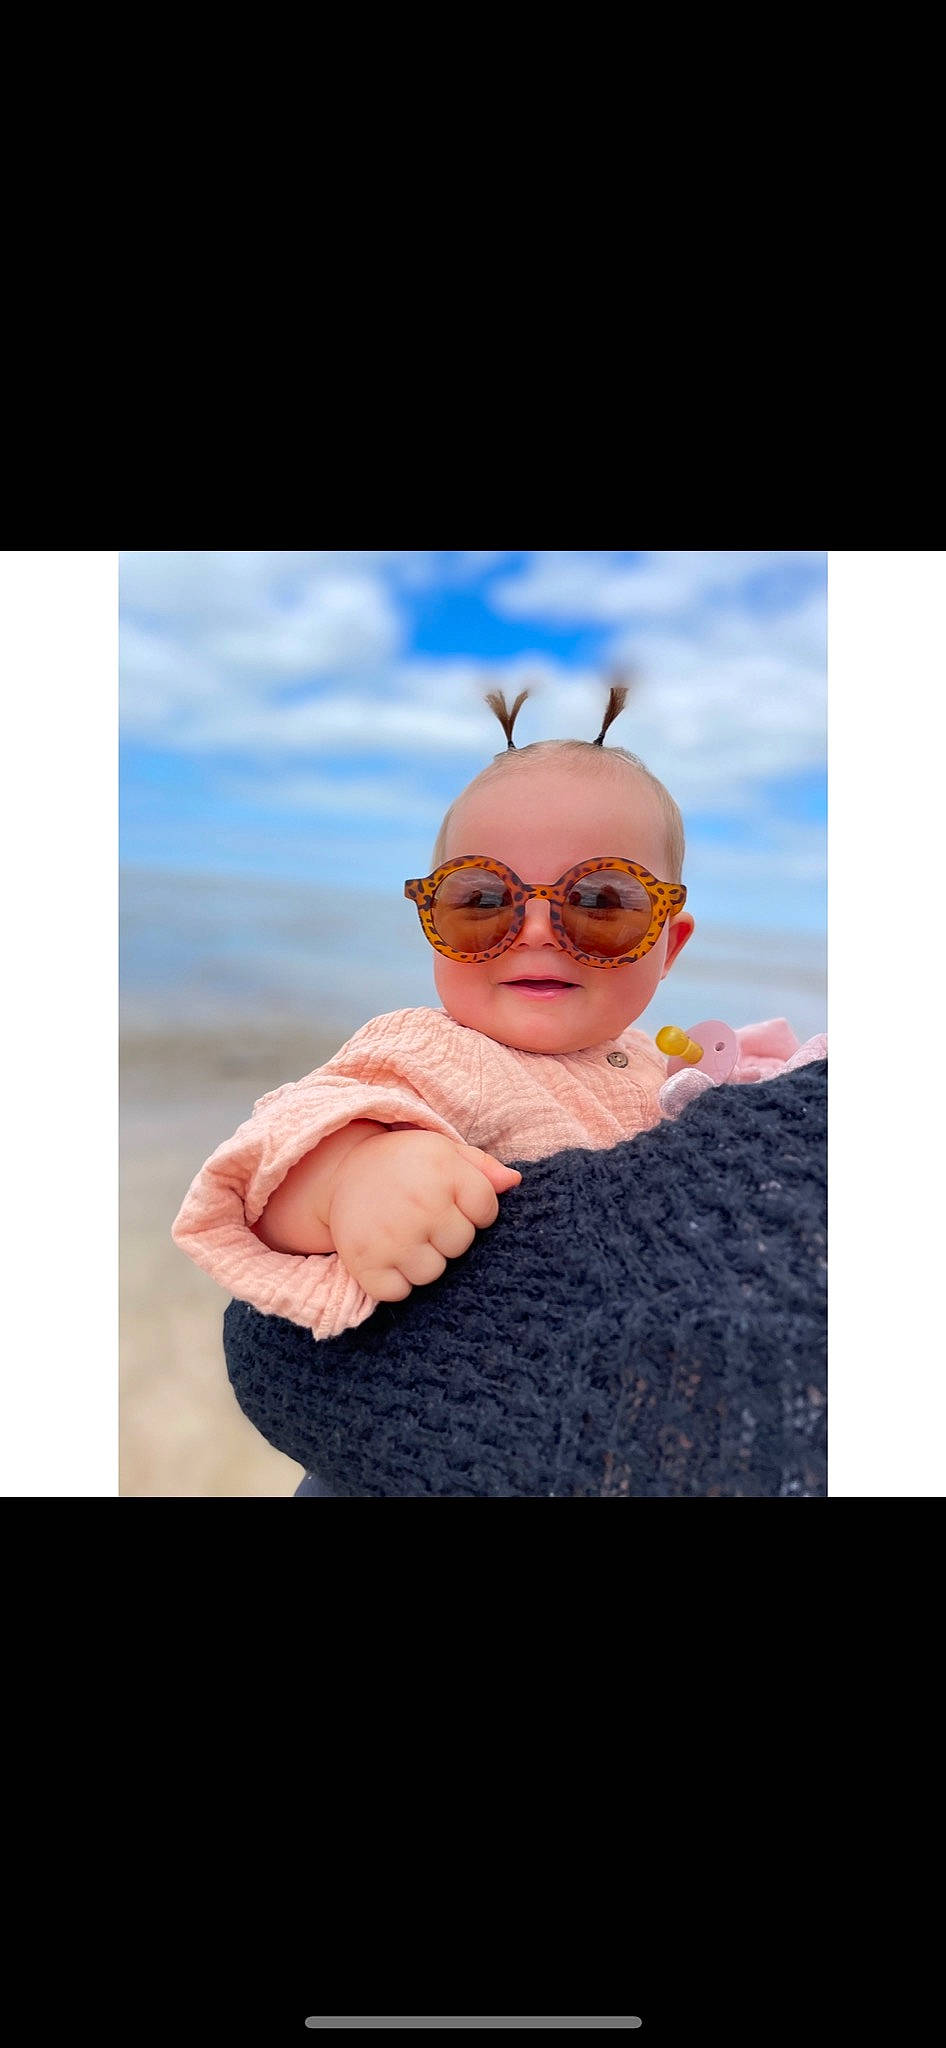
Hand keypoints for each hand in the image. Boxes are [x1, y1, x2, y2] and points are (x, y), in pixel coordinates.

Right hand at [327, 1128, 521, 1301]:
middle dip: (446, 1236)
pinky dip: (393, 1282)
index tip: (450, 1201)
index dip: (473, 1211)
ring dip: (421, 1261)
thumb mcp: (443, 1151)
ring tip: (404, 1236)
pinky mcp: (365, 1262)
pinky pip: (398, 1292)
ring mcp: (392, 1236)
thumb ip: (482, 1166)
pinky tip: (386, 1255)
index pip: (487, 1212)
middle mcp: (421, 1204)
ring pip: (432, 1273)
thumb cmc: (404, 1163)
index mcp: (444, 1171)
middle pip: (461, 1245)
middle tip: (421, 1218)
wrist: (343, 1170)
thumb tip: (514, 1182)